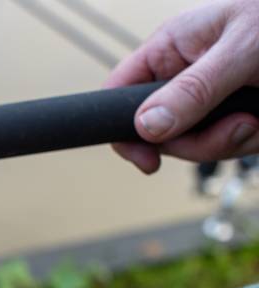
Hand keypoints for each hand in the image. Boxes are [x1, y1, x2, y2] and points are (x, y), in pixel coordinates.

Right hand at [105, 0, 258, 172]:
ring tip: (258, 117)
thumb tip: (147, 127)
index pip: (120, 93)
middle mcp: (184, 77)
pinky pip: (228, 146)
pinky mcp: (236, 116)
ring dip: (231, 141)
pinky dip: (251, 140)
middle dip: (198, 141)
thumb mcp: (240, 50)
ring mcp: (210, 100)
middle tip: (236, 127)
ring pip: (196, 145)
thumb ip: (192, 89)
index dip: (123, 130)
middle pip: (160, 132)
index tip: (146, 160)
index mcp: (171, 49)